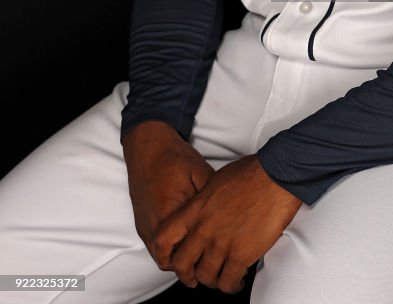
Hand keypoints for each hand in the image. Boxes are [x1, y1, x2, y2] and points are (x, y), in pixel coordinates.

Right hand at [122, 120, 213, 258]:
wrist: (148, 146)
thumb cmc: (173, 157)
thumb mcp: (201, 173)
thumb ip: (213, 199)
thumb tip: (231, 214)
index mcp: (170, 216)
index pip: (187, 252)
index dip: (205, 259)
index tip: (220, 259)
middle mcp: (154, 226)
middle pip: (174, 262)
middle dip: (192, 265)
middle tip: (212, 261)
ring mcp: (145, 227)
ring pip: (163, 258)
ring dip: (179, 258)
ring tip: (200, 254)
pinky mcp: (141, 224)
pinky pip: (155, 247)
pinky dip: (170, 250)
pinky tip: (185, 241)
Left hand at [152, 154, 302, 292]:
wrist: (275, 177)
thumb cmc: (251, 173)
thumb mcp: (215, 181)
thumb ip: (203, 202)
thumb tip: (203, 210)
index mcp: (195, 210)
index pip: (163, 238)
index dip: (163, 254)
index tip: (170, 259)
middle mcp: (204, 229)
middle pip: (182, 265)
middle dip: (188, 275)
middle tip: (195, 275)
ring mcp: (221, 244)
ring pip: (206, 277)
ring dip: (213, 280)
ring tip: (221, 277)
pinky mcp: (241, 255)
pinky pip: (228, 282)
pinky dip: (232, 285)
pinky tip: (238, 279)